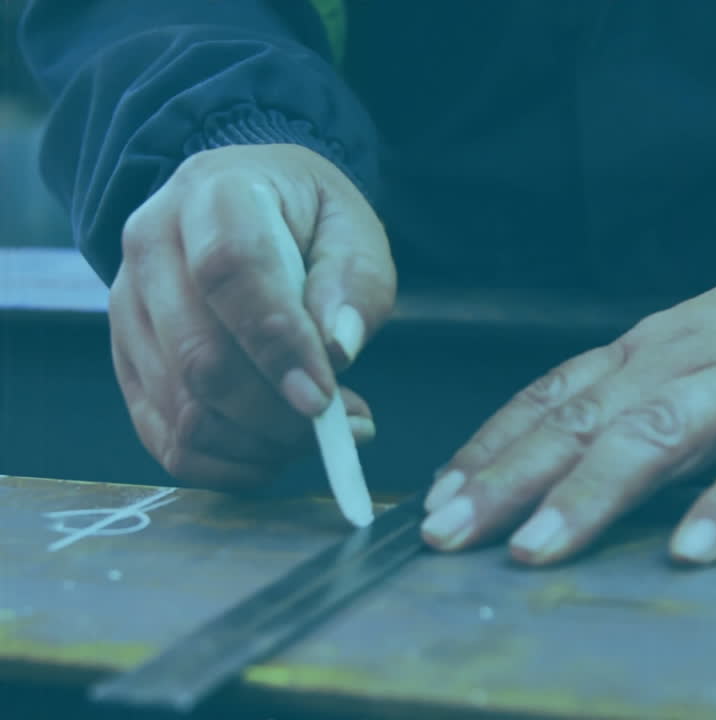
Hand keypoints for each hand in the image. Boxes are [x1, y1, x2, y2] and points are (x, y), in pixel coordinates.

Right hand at [109, 144, 396, 487]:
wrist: (244, 208)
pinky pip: (164, 438)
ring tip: (318, 434)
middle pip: (198, 355)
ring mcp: (126, 307)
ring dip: (259, 443)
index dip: (277, 343)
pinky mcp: (127, 361)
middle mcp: (150, 245)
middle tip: (342, 425)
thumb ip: (354, 282)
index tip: (323, 398)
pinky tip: (276, 453)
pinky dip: (226, 465)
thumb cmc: (306, 220)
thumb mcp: (352, 228)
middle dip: (276, 413)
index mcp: (212, 194)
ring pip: (181, 407)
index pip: (229, 271)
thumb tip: (338, 348)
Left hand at [421, 227, 715, 564]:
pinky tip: (693, 549)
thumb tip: (557, 470)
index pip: (552, 398)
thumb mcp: (692, 353)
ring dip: (593, 492)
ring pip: (660, 434)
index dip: (490, 449)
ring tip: (540, 548)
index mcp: (648, 352)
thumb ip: (635, 406)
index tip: (436, 498)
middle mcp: (684, 360)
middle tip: (447, 533)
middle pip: (582, 420)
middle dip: (508, 479)